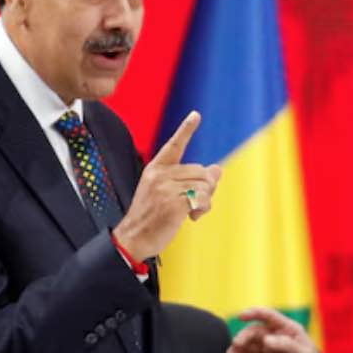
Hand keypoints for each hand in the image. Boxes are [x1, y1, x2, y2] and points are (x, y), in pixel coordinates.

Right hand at [112, 111, 223, 259]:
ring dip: (205, 201)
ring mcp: (165, 188)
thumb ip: (189, 180)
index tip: (196, 115)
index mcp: (155, 169)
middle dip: (206, 187)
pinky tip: (192, 217)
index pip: (174, 146)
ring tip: (191, 211)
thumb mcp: (166, 193)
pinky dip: (203, 209)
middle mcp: (160, 175)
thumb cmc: (152, 217)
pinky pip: (202, 199)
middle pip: (201, 171)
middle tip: (196, 202)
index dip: (186, 130)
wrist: (134, 238)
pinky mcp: (173, 203)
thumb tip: (218, 168)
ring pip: (205, 185)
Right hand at [223, 307, 324, 352]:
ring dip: (237, 349)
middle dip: (244, 336)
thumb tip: (266, 339)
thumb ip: (286, 345)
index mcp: (287, 330)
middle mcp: (274, 338)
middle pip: (254, 332)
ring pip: (247, 346)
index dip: (255, 313)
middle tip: (237, 344)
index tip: (241, 316)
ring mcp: (266, 352)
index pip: (269, 316)